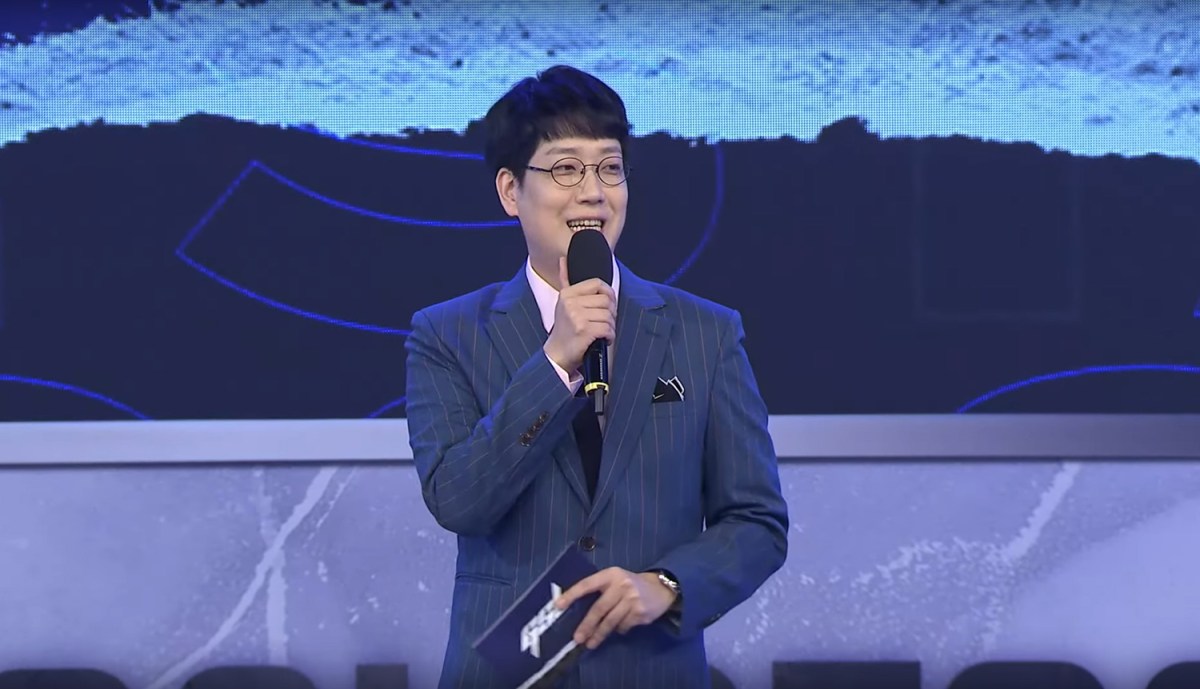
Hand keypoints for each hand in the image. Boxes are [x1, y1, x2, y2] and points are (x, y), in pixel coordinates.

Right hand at [543, 256, 615, 373]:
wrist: (556, 355)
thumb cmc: (564, 330)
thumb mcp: (563, 303)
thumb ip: (565, 280)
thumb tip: (562, 259)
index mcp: (567, 294)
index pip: (598, 284)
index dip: (608, 294)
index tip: (608, 305)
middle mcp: (570, 303)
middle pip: (606, 301)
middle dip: (611, 314)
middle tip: (604, 323)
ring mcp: (577, 317)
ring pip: (609, 316)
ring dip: (610, 327)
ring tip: (601, 332)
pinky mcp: (584, 331)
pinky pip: (608, 329)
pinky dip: (609, 336)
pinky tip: (603, 340)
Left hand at [555, 567, 676, 649]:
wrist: (661, 588)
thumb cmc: (630, 584)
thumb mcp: (615, 579)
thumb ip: (600, 590)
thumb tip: (576, 609)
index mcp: (610, 575)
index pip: (587, 584)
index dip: (572, 594)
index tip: (558, 606)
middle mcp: (621, 585)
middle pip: (599, 608)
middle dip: (587, 625)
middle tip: (578, 638)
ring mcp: (632, 600)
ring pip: (611, 621)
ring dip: (599, 634)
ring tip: (591, 643)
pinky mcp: (640, 613)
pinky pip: (624, 626)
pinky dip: (618, 630)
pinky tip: (618, 629)